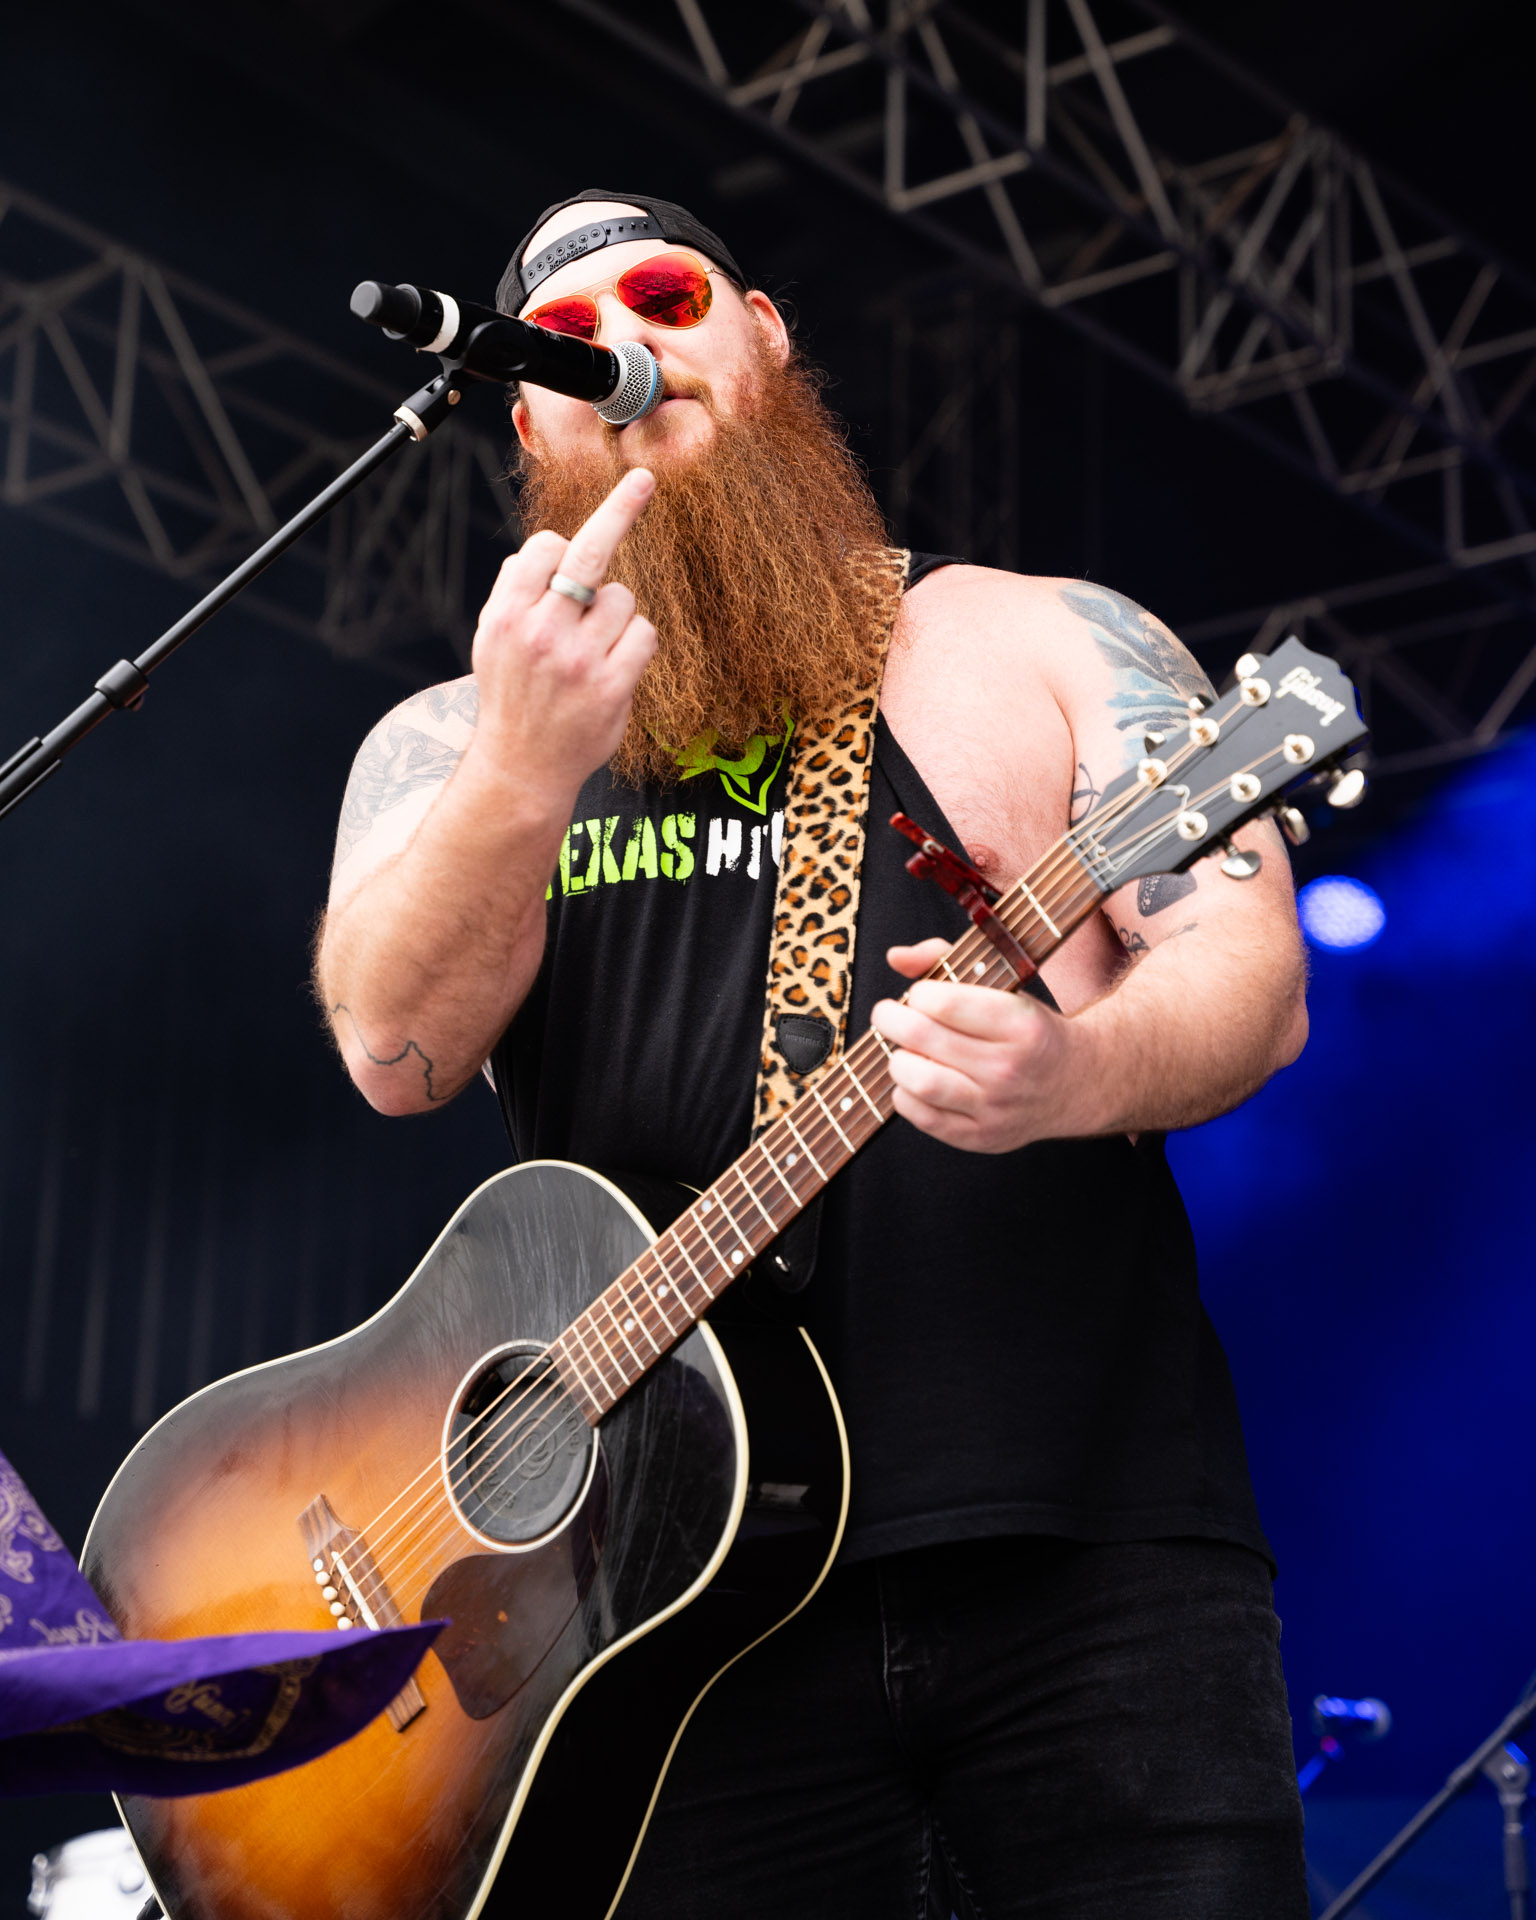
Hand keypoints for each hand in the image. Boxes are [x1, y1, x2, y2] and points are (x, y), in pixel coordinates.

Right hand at [469, 468, 657, 805]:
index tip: (566, 554)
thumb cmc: (511, 696)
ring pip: (623, 597)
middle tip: (645, 480)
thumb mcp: (491, 640)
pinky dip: (635, 642)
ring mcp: (579, 661)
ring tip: (592, 649)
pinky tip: (614, 665)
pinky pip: (643, 633)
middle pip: (589, 553)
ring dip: (616, 614)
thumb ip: (516, 593)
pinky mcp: (613, 687)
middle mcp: (541, 633)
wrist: (522, 767)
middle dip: (620, 510)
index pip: (545, 547)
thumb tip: (552, 545)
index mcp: (507, 615)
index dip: (558, 551)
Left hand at [870, 938, 1083, 1152]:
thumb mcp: (1005, 984)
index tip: (919, 994)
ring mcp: (994, 1107)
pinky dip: (905, 1095)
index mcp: (1020, 1024)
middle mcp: (1009, 1068)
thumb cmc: (1029, 1029)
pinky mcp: (981, 1137)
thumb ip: (946, 959)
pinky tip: (915, 1081)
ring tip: (904, 1050)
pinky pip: (922, 1117)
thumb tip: (895, 957)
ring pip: (919, 1081)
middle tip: (888, 1015)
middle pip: (923, 1038)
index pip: (945, 1002)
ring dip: (898, 1060)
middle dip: (891, 1020)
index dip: (918, 993)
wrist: (1076, 1083)